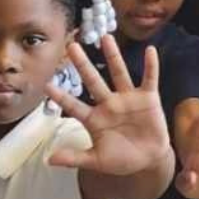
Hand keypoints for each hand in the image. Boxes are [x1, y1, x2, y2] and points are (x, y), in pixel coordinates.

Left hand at [47, 38, 174, 175]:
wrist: (148, 160)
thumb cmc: (121, 159)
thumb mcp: (97, 160)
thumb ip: (75, 158)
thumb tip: (49, 160)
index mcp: (94, 119)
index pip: (74, 105)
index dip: (61, 97)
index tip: (47, 84)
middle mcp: (109, 103)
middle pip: (93, 81)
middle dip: (82, 64)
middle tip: (71, 46)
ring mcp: (128, 99)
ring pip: (119, 73)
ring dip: (113, 56)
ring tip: (106, 37)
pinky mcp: (148, 98)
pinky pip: (149, 79)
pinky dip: (151, 65)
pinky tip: (150, 51)